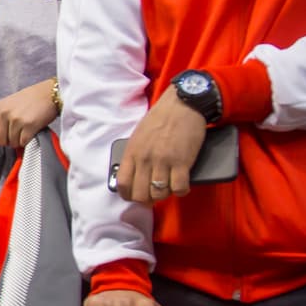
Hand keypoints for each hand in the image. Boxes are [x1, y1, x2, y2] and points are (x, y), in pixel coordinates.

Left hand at [0, 79, 57, 147]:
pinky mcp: (28, 125)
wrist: (50, 93)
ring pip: (12, 143)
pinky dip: (27, 141)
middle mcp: (4, 113)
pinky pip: (23, 142)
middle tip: (17, 135)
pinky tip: (31, 132)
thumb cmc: (31, 99)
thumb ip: (0, 118)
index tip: (5, 135)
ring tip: (26, 130)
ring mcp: (16, 119)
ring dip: (19, 140)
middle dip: (8, 141)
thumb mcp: (9, 104)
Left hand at [117, 87, 206, 203]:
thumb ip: (135, 155)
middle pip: (140, 194)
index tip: (134, 197)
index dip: (128, 196)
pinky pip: (179, 188)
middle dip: (147, 200)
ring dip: (164, 195)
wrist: (181, 104)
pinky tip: (182, 185)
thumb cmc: (160, 119)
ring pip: (159, 194)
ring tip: (168, 188)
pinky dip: (181, 190)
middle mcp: (145, 159)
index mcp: (132, 152)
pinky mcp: (182, 162)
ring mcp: (163, 161)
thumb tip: (134, 175)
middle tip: (154, 196)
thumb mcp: (139, 136)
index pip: (123, 184)